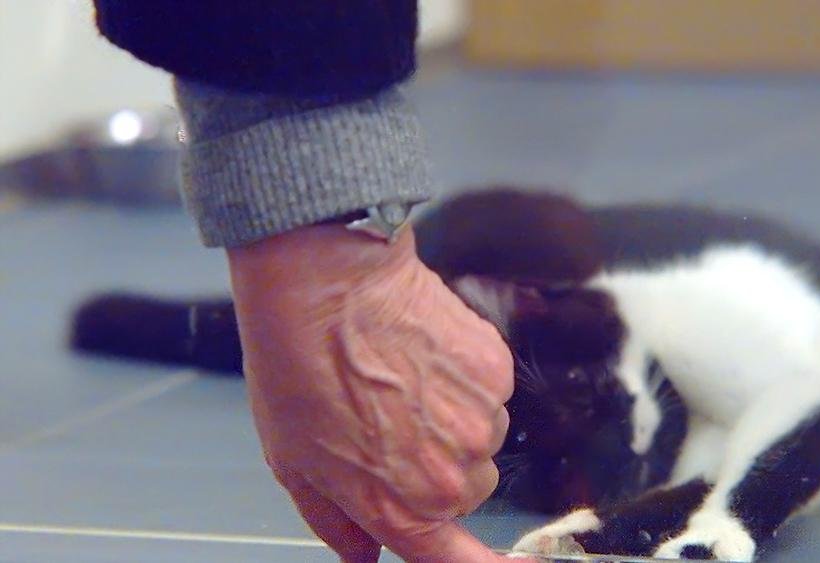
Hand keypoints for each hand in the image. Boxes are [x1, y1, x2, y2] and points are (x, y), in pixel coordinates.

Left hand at [227, 223, 521, 561]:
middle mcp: (449, 472)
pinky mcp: (496, 370)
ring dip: (455, 417)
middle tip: (394, 422)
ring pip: (484, 436)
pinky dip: (466, 377)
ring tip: (404, 378)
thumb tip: (364, 553)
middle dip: (439, 466)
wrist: (322, 280)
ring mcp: (480, 419)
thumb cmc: (299, 363)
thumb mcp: (295, 462)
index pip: (463, 561)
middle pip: (470, 488)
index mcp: (399, 505)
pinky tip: (423, 353)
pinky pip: (493, 390)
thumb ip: (338, 522)